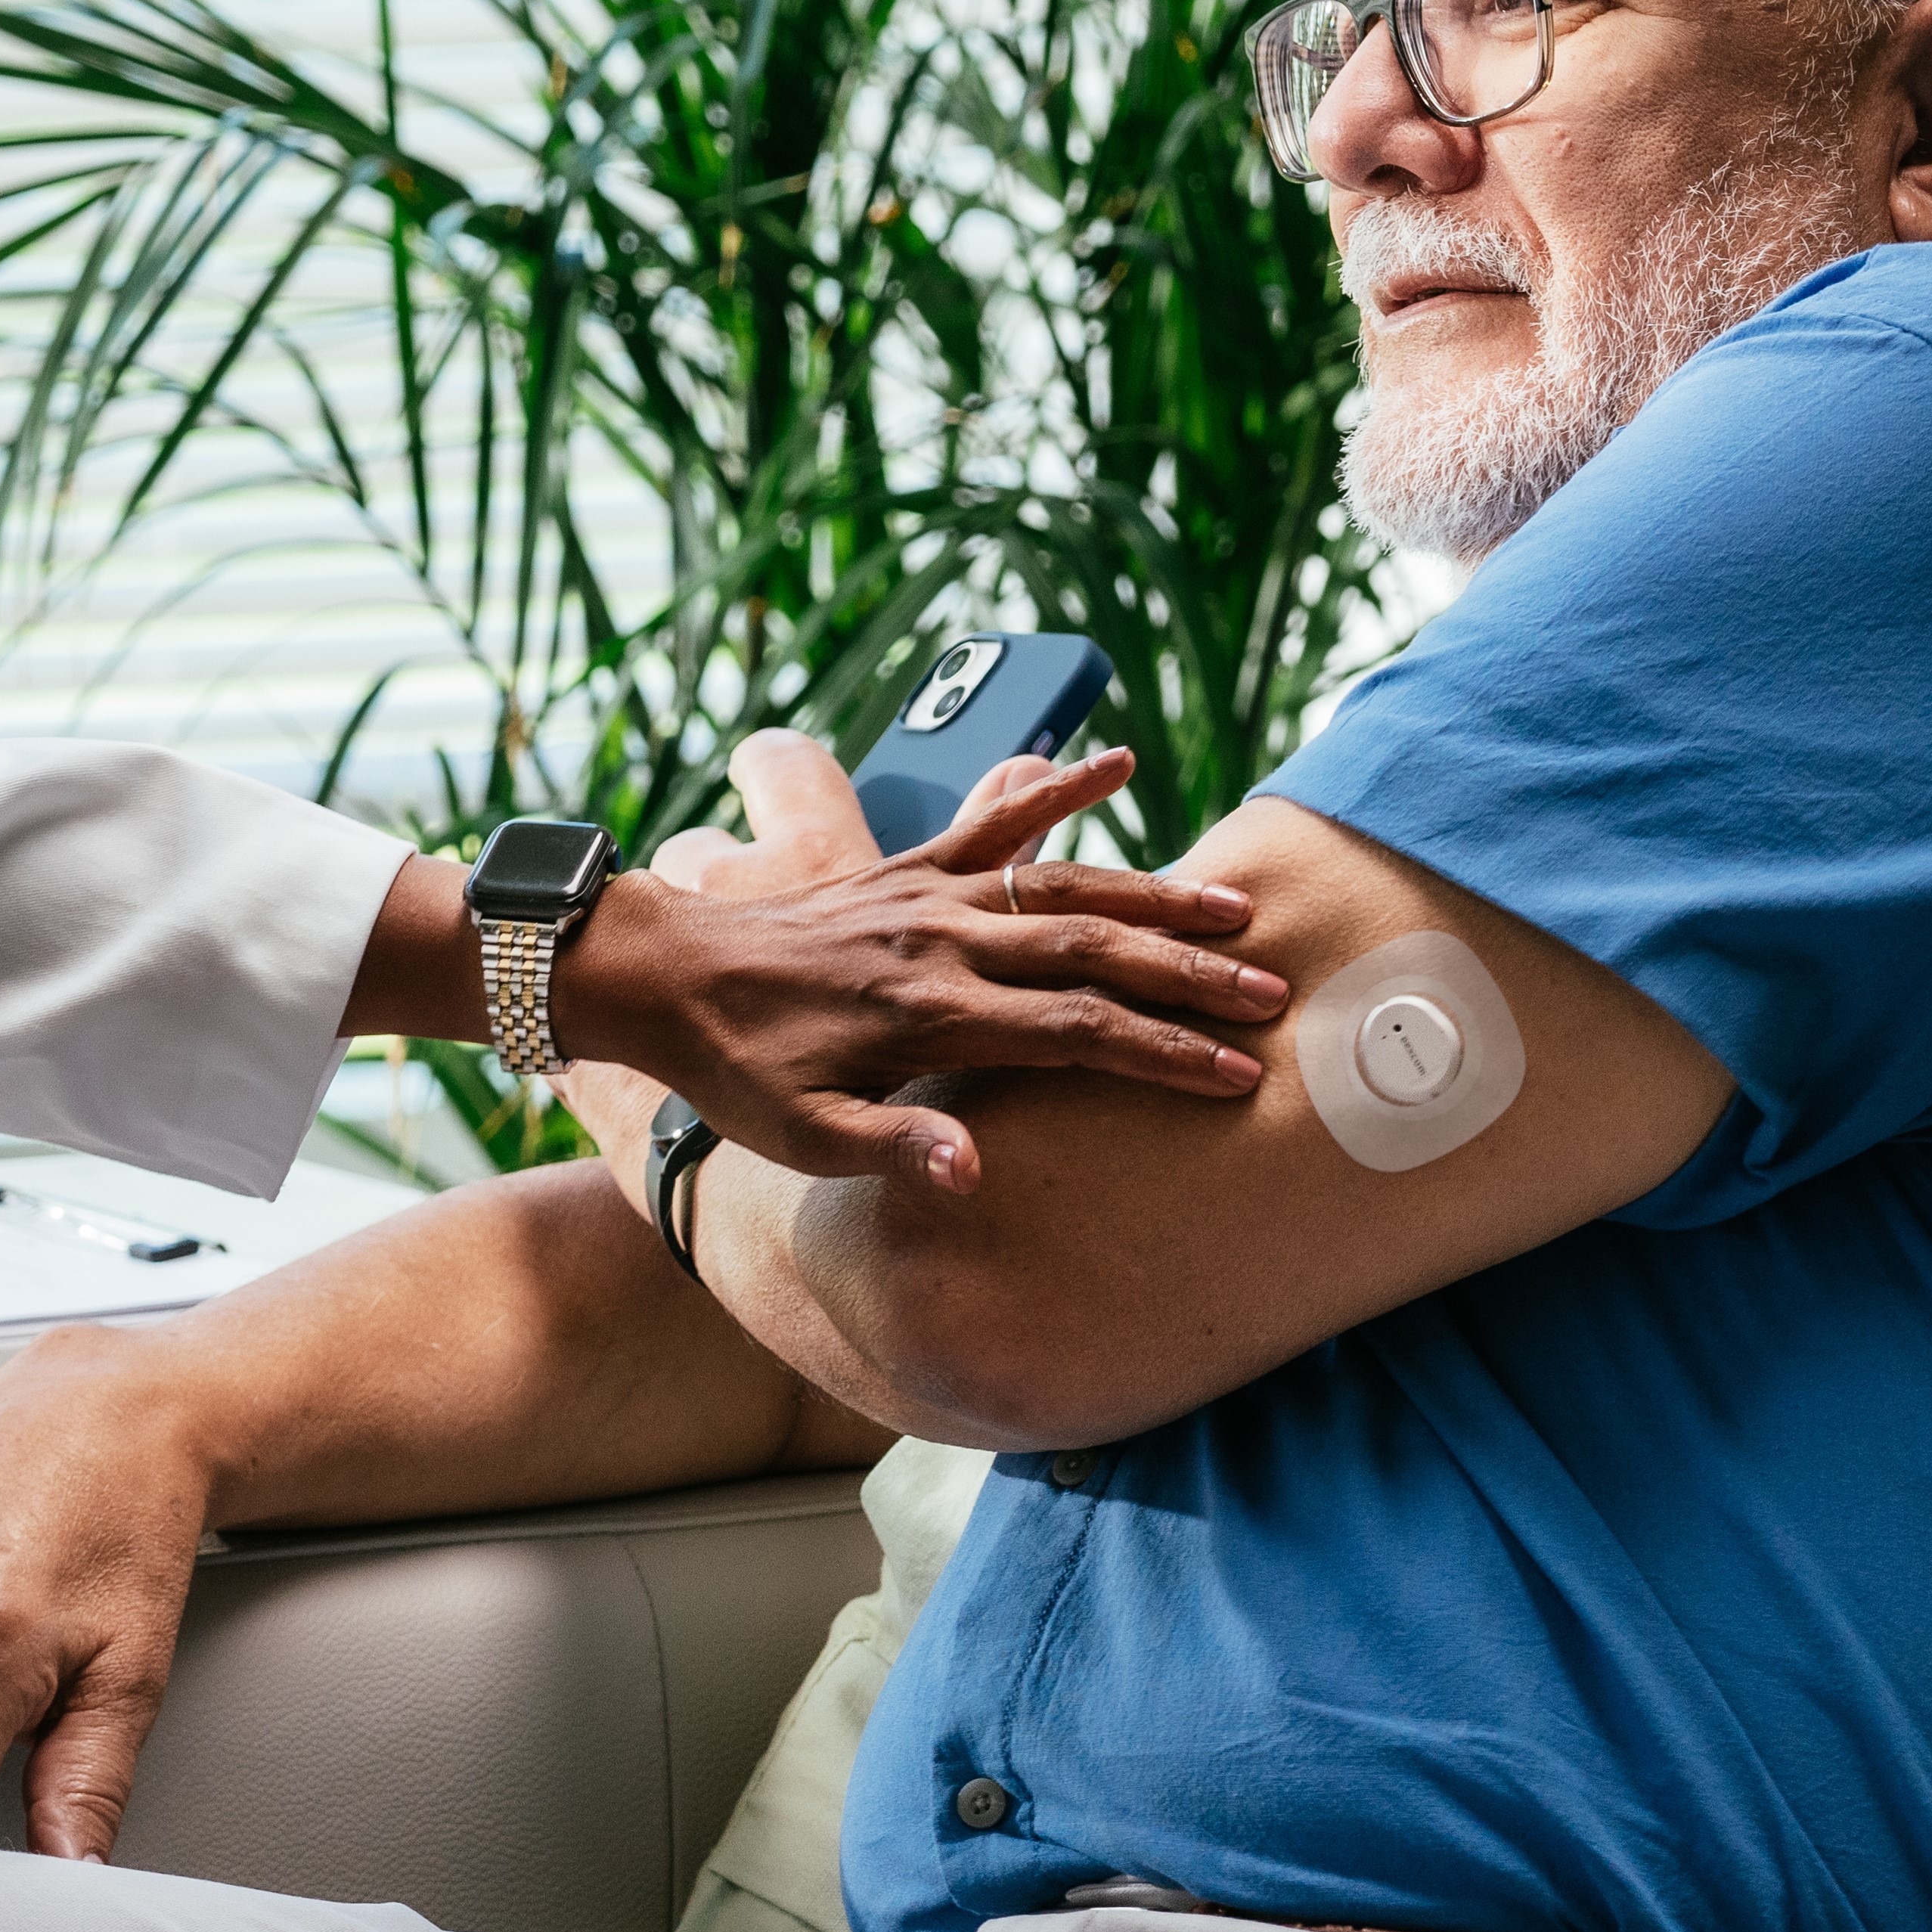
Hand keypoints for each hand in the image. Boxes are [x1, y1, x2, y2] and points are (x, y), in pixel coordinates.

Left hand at [556, 732, 1283, 1192]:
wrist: (658, 974)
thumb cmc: (732, 1069)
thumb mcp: (797, 1135)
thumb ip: (889, 1149)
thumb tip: (974, 1173)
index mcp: (926, 1017)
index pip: (1073, 1032)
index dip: (1160, 1056)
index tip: (1237, 1077)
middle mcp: (937, 944)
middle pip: (1089, 952)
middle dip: (1187, 975)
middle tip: (1273, 993)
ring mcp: (924, 895)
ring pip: (1060, 886)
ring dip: (1151, 894)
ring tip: (1235, 908)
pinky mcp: (905, 866)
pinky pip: (989, 820)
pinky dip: (1052, 786)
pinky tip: (1114, 758)